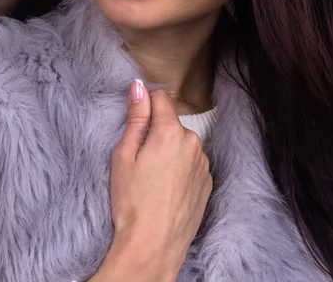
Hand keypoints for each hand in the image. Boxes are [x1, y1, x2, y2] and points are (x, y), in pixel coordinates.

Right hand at [109, 79, 212, 271]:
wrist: (153, 247)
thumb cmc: (132, 202)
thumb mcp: (124, 155)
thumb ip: (136, 116)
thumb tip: (139, 86)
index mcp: (171, 132)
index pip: (161, 97)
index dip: (146, 104)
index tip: (136, 121)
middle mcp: (193, 142)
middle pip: (171, 122)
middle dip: (157, 132)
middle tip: (140, 160)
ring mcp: (203, 163)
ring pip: (183, 143)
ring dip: (170, 150)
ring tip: (153, 178)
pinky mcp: (207, 182)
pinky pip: (192, 163)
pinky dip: (180, 168)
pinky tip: (166, 189)